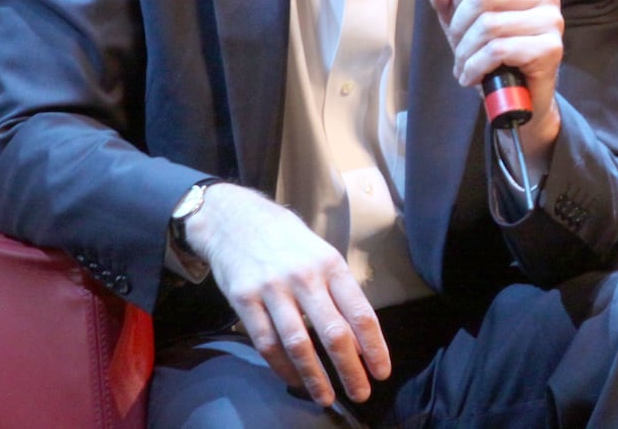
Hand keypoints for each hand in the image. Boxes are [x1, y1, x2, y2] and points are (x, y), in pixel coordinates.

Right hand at [184, 184, 390, 405]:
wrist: (235, 219)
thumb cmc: (287, 240)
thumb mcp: (321, 253)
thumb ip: (337, 290)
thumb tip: (358, 335)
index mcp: (331, 265)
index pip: (360, 312)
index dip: (374, 346)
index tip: (382, 371)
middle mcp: (305, 277)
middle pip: (334, 333)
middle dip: (350, 369)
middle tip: (361, 394)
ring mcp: (273, 289)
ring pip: (299, 343)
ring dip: (315, 376)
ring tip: (326, 398)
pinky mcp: (244, 299)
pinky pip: (266, 342)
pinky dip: (282, 366)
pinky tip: (294, 380)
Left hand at [427, 0, 563, 153]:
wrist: (522, 98)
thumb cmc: (498, 58)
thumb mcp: (467, 26)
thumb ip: (451, 4)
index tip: (456, 19)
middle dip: (459, 28)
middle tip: (458, 51)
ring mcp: (551, 20)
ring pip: (488, 25)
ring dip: (465, 53)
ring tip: (464, 68)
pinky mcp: (550, 48)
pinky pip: (498, 50)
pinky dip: (476, 67)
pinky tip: (473, 78)